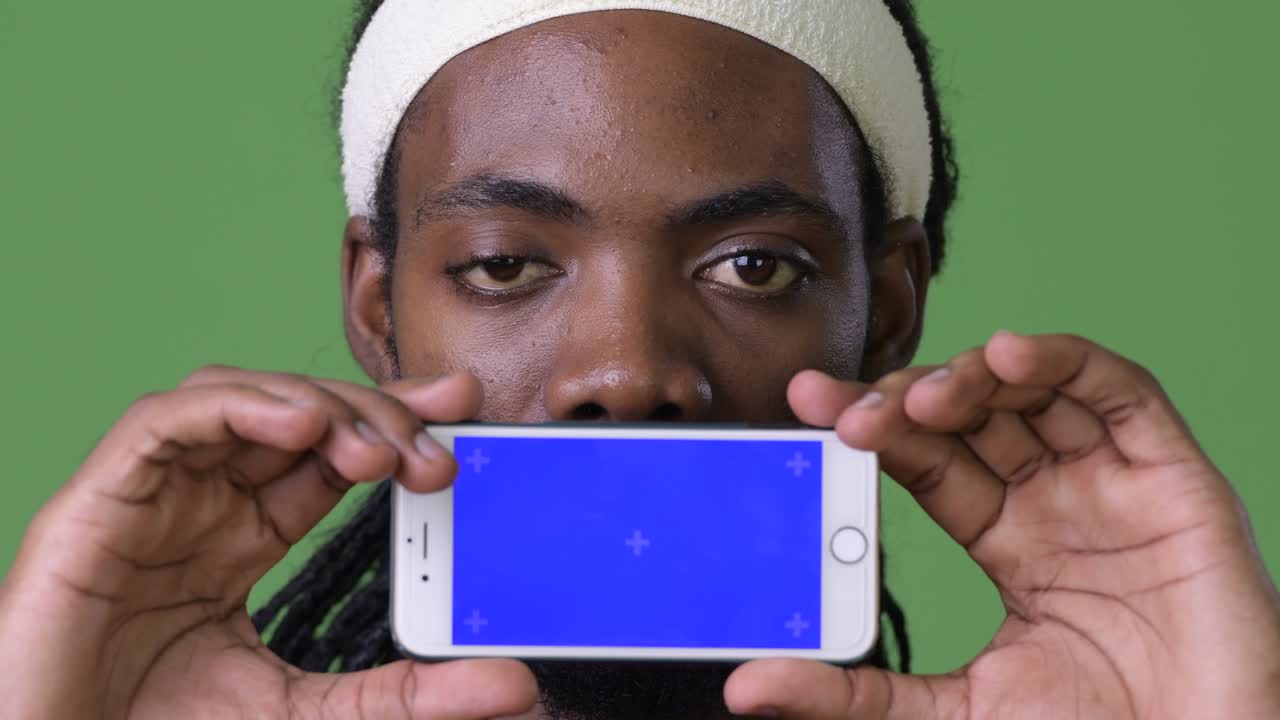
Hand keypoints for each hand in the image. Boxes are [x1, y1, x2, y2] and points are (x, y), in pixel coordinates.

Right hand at [0, 368, 536, 719]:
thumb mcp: (310, 712)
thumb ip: (407, 693)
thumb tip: (514, 685)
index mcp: (243, 537)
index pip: (331, 454)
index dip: (395, 423)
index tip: (464, 413)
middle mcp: (204, 502)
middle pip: (299, 417)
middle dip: (376, 415)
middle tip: (439, 448)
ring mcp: (153, 494)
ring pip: (243, 399)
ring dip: (320, 407)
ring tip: (378, 451)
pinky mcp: (100, 499)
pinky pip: (169, 420)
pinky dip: (240, 405)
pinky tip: (300, 423)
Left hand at [726, 332, 1279, 718]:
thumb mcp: (951, 712)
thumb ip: (853, 693)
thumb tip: (747, 687)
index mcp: (1007, 537)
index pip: (926, 459)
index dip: (872, 426)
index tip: (806, 406)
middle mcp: (1056, 498)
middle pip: (971, 417)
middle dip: (906, 398)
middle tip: (846, 409)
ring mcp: (1112, 482)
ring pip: (1035, 390)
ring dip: (971, 375)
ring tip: (919, 395)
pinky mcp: (1174, 477)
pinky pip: (1120, 394)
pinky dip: (1065, 362)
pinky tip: (1009, 354)